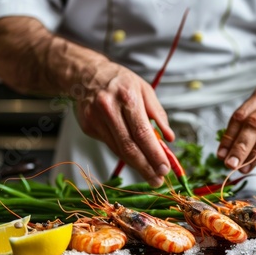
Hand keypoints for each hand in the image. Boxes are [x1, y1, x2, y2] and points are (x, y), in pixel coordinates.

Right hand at [0, 16, 174, 186]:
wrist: (86, 74)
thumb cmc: (120, 81)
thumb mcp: (145, 89)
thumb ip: (158, 114)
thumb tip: (169, 137)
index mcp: (127, 97)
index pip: (142, 133)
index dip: (154, 154)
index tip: (164, 168)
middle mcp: (109, 109)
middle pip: (129, 146)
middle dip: (146, 167)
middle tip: (158, 180)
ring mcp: (96, 120)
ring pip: (118, 150)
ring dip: (136, 166)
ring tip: (150, 175)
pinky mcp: (88, 127)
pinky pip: (110, 145)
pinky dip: (124, 154)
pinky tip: (135, 159)